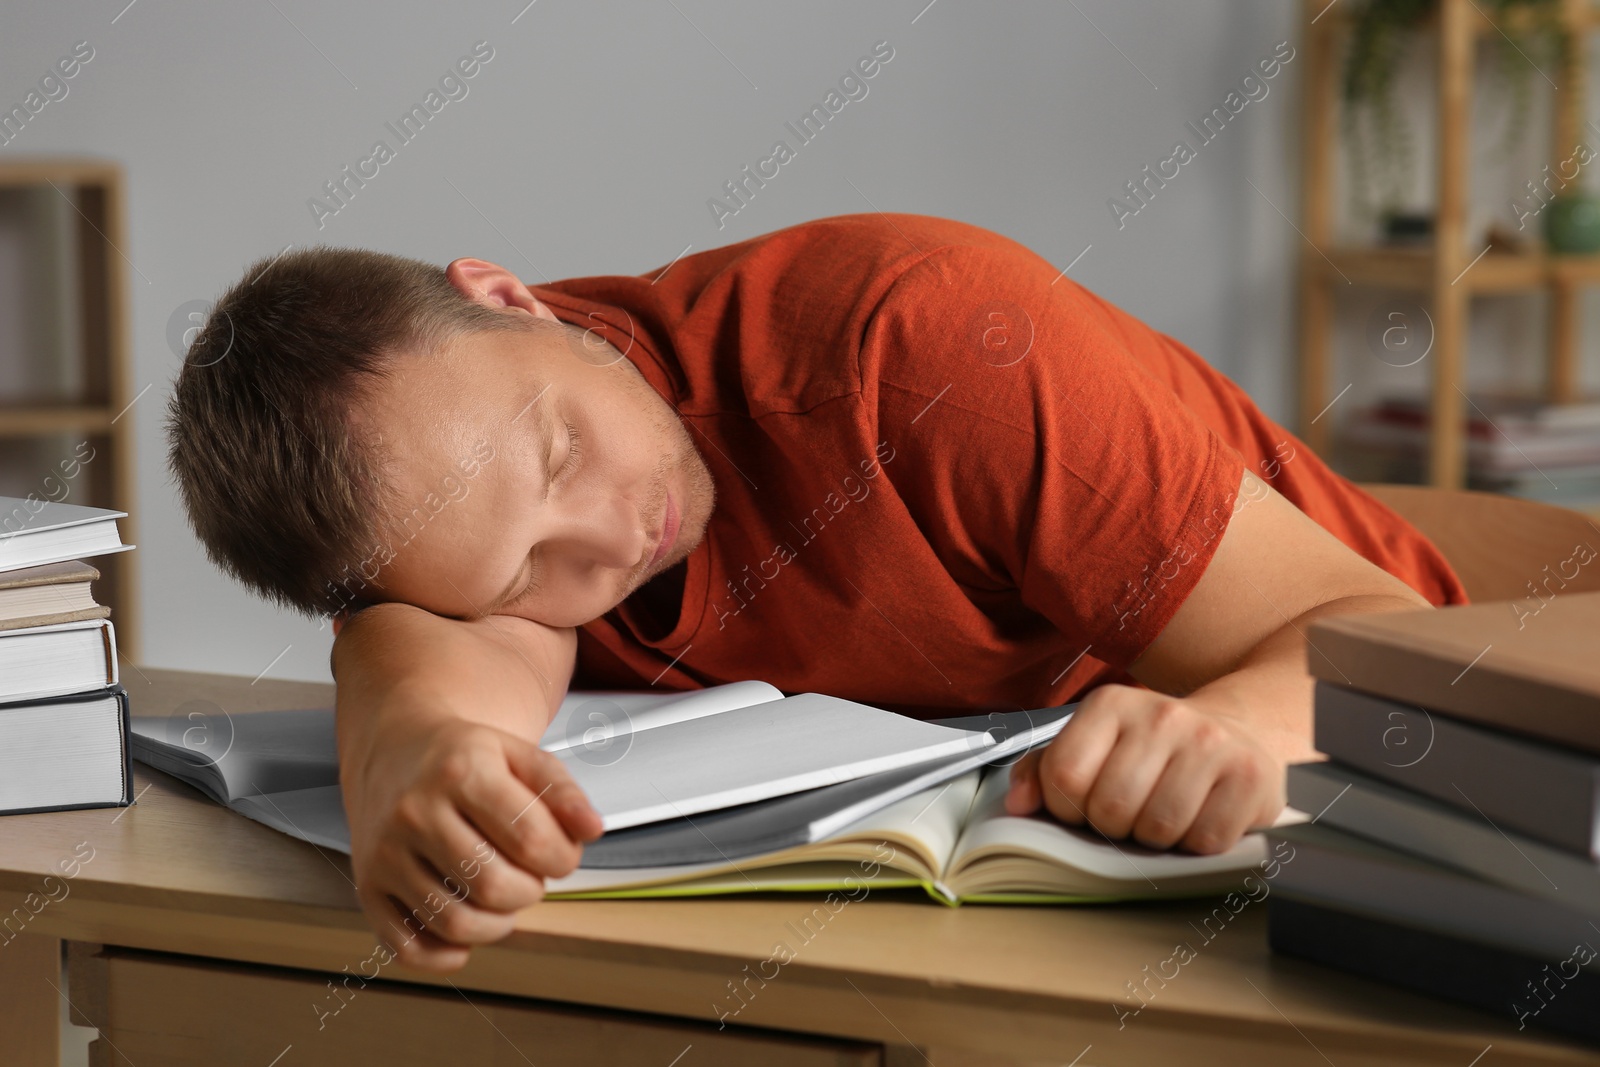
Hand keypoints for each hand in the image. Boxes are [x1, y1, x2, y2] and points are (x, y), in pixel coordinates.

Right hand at [345, 700, 602, 972]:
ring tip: (502, 896)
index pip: (531, 838)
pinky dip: (447, 953)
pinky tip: (465, 923)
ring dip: (497, 924)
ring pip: (455, 922)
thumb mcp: (519, 755)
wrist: (394, 748)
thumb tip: (592, 829)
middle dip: (530, 891)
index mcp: (460, 772)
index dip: (563, 858)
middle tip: (529, 875)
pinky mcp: (368, 886)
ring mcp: (386, 853)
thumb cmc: (461, 757)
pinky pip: (409, 948)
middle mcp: (415, 811)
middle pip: (494, 886)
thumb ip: (562, 791)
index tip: (561, 854)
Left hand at [1003, 684, 1283, 853]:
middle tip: (1131, 812)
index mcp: (1111, 705)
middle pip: (1111, 808)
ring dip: (1156, 838)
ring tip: (1166, 813)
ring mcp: (1210, 743)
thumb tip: (1019, 804)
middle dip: (1114, 827)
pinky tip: (1201, 817)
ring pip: (1158, 829)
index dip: (1067, 808)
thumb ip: (1045, 770)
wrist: (1240, 730)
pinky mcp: (1250, 777)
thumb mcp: (1097, 744)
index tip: (1084, 806)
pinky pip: (1206, 841)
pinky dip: (1198, 844)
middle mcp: (1162, 715)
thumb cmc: (1157, 749)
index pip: (1064, 776)